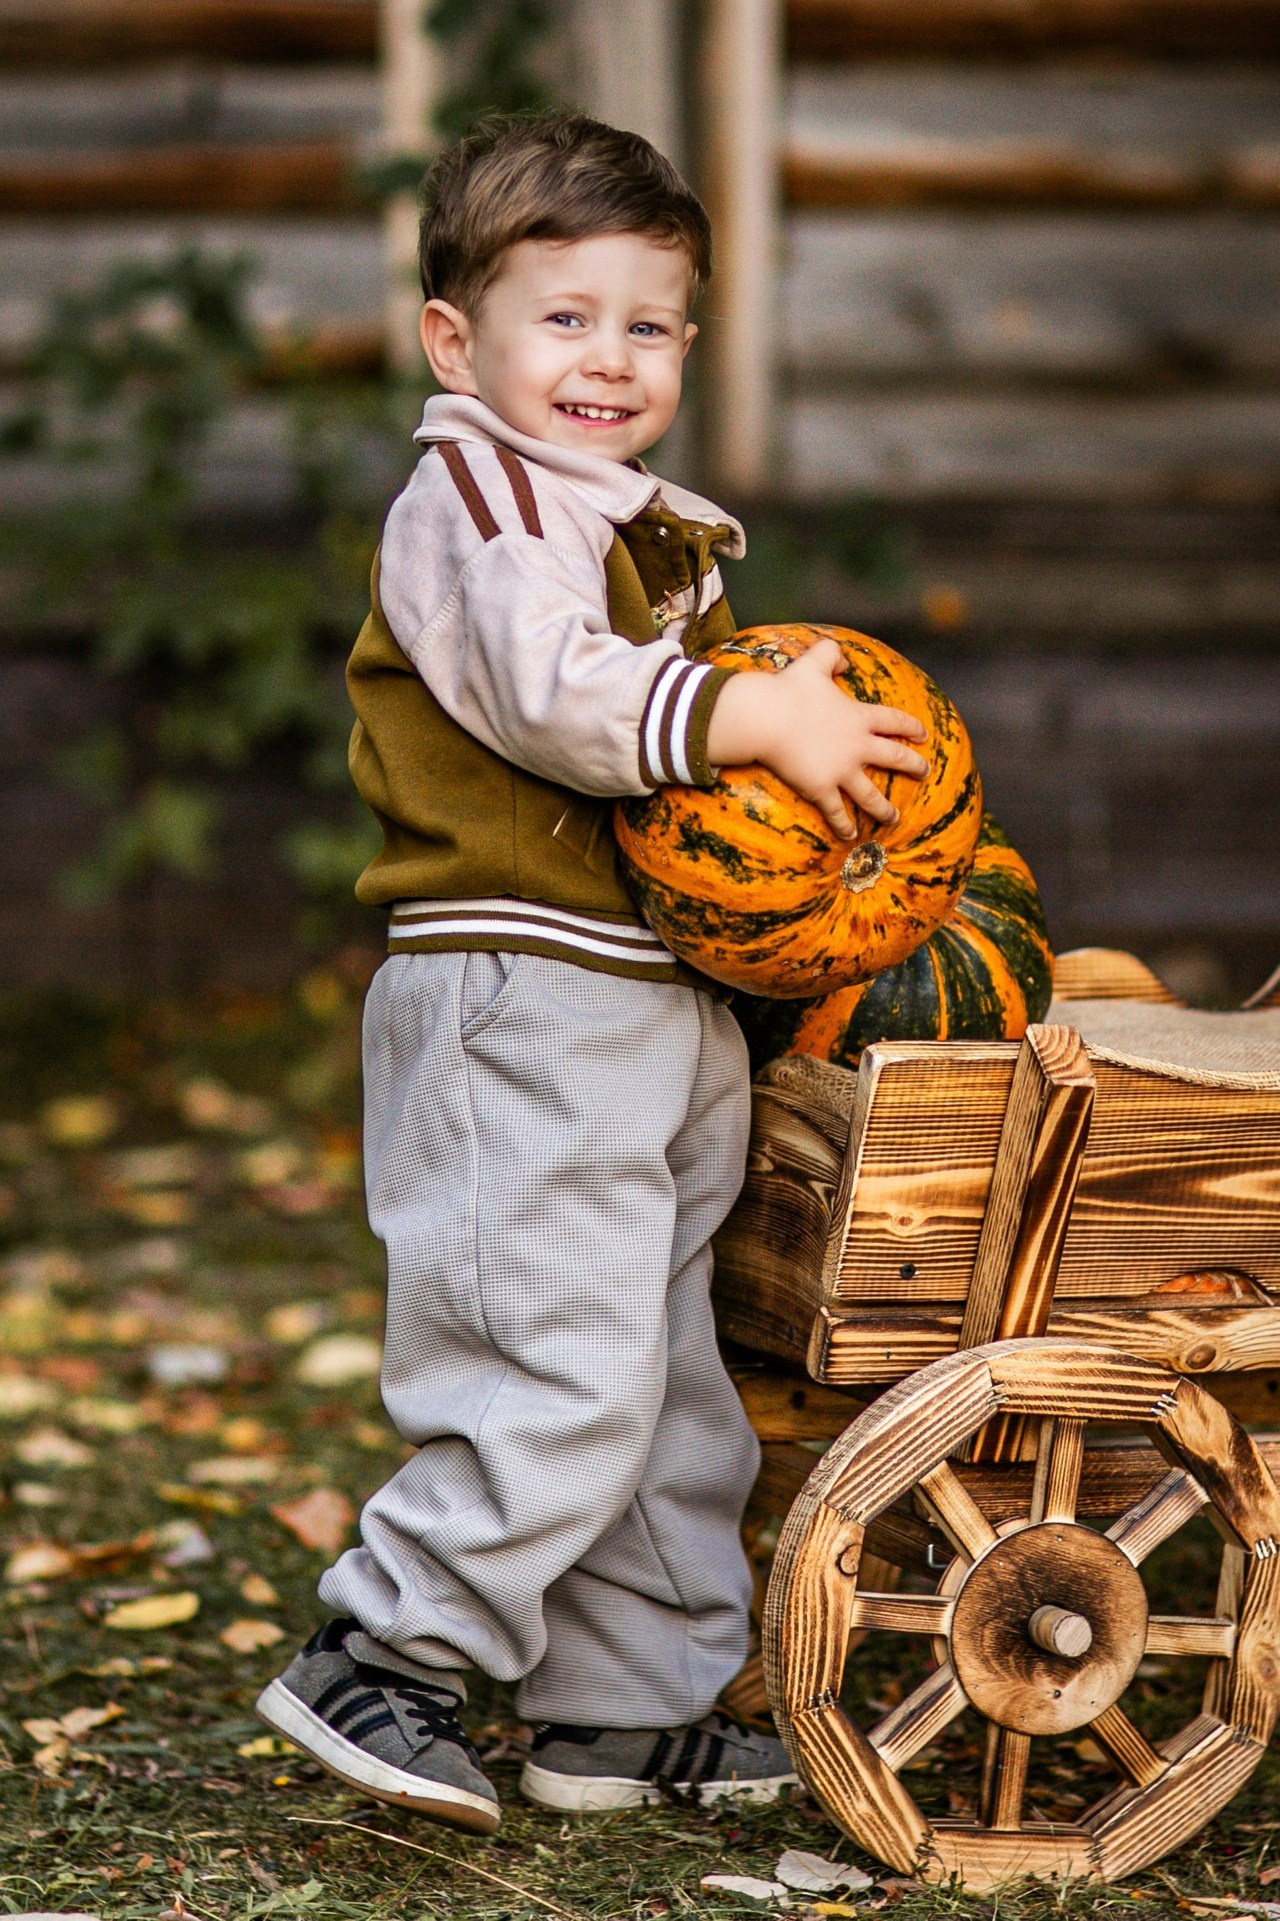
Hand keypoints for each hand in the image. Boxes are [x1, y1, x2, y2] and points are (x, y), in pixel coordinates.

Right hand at [704, 638, 928, 837]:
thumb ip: (832, 655)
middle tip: (925, 772)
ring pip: (870, 794)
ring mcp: (841, 770)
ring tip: (894, 817)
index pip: (894, 721)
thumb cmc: (788, 689)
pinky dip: (844, 825)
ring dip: (884, 808)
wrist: (766, 718)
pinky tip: (850, 835)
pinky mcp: (821, 788)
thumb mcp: (814, 662)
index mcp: (859, 717)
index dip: (911, 727)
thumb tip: (844, 661)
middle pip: (894, 758)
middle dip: (913, 765)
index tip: (923, 735)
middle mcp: (857, 746)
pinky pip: (836, 811)